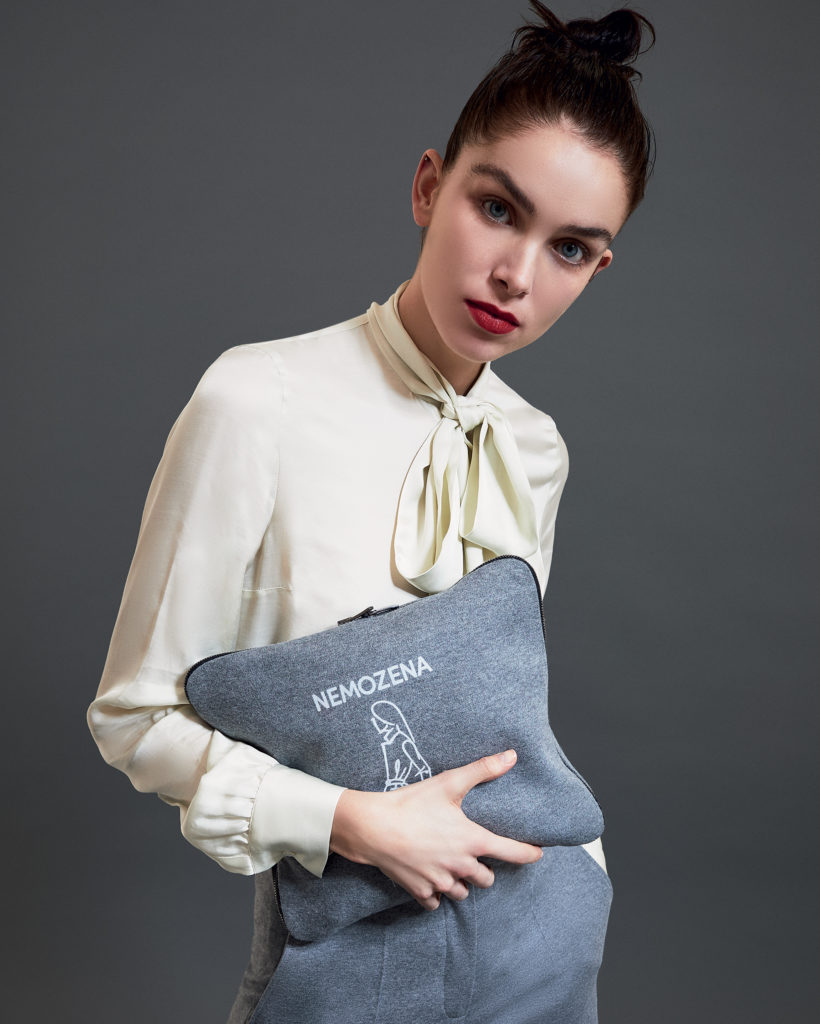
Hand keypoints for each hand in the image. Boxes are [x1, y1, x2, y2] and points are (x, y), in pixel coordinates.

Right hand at [329, 749, 541, 910]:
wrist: (372, 827)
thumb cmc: (411, 804)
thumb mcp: (448, 783)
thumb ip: (482, 770)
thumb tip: (511, 756)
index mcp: (472, 841)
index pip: (513, 853)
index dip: (529, 854)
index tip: (538, 853)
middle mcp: (460, 866)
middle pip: (487, 879)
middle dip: (484, 869)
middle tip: (474, 854)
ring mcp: (440, 882)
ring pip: (463, 892)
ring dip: (461, 882)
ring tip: (452, 865)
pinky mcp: (420, 891)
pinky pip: (436, 902)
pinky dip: (436, 893)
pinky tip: (430, 877)